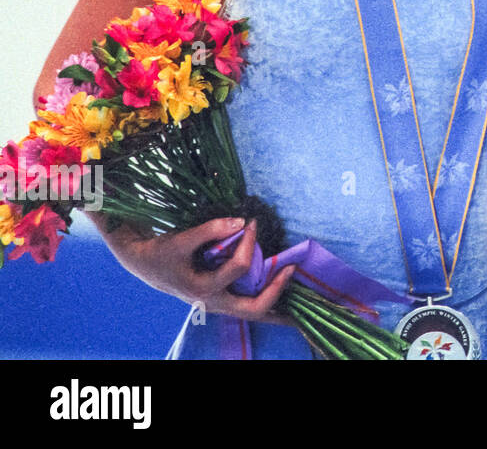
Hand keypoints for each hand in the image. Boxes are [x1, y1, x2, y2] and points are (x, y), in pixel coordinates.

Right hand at [94, 214, 296, 325]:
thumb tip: (240, 221)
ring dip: (277, 300)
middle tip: (291, 268)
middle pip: (255, 309)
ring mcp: (220, 303)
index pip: (239, 267)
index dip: (249, 243)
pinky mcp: (222, 297)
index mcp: (204, 290)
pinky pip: (250, 304)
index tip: (251, 223)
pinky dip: (268, 299)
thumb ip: (210, 230)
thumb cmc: (161, 253)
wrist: (144, 264)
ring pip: (255, 311)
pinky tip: (282, 289)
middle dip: (277, 290)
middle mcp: (215, 302)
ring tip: (295, 284)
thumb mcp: (181, 240)